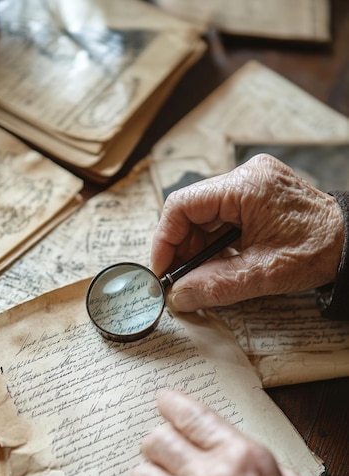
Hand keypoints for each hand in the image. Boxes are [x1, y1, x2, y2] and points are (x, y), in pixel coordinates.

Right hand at [151, 154, 343, 311]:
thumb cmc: (317, 251)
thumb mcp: (263, 274)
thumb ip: (215, 285)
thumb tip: (178, 296)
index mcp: (246, 187)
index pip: (182, 204)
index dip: (165, 238)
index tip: (162, 269)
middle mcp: (245, 176)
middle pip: (191, 210)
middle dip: (181, 247)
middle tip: (180, 279)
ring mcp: (251, 183)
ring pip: (204, 214)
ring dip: (196, 246)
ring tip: (199, 275)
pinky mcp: (255, 194)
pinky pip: (220, 215)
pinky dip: (212, 241)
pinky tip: (217, 262)